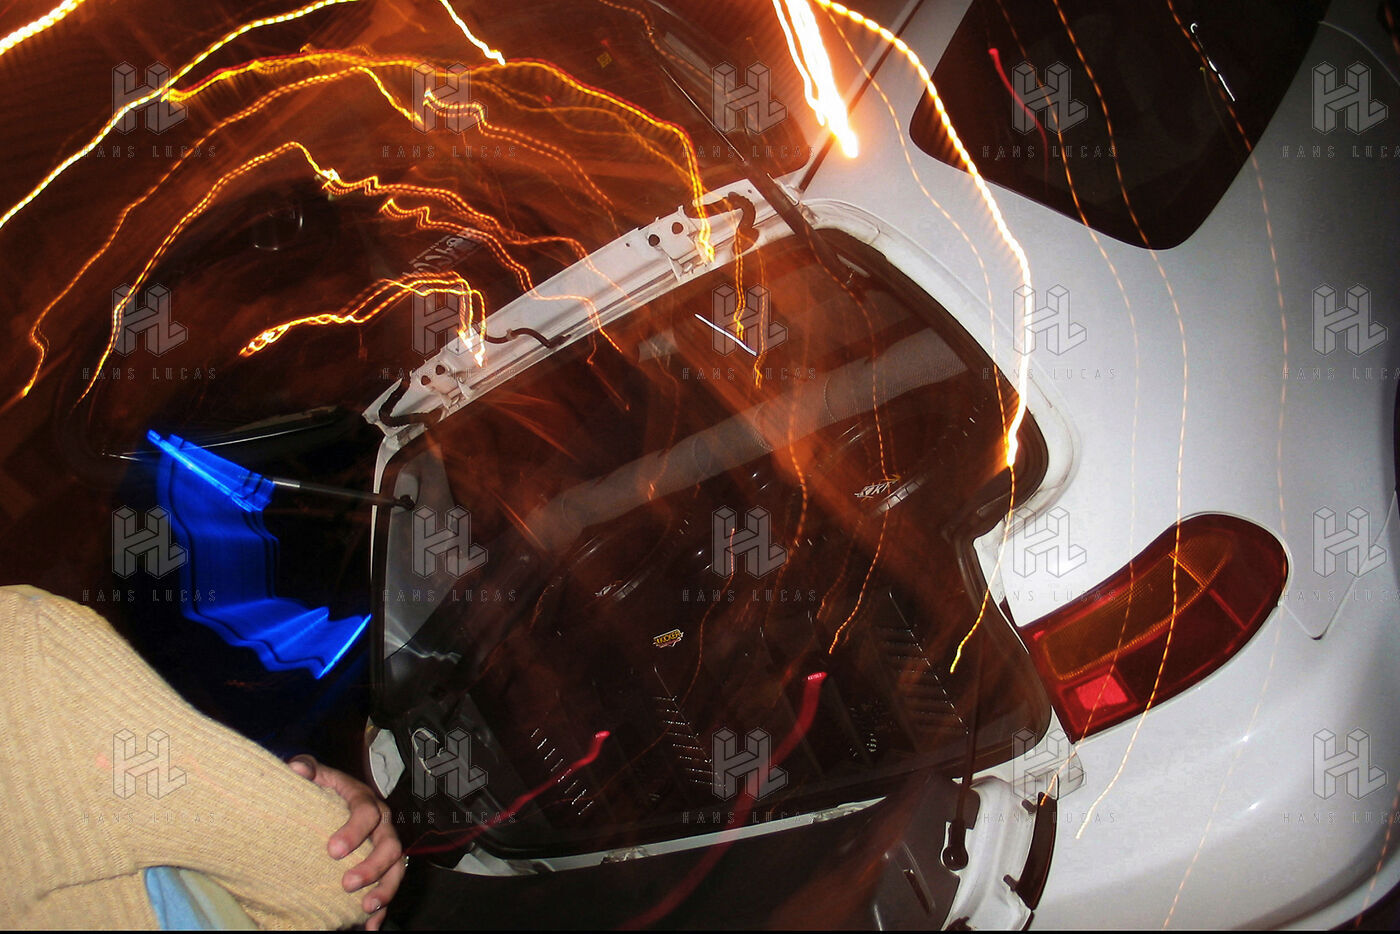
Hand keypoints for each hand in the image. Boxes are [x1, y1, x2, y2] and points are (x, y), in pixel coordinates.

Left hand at [288, 754, 404, 929]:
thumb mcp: (315, 773)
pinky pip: (390, 887)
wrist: (335, 798)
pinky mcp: (383, 866)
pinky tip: (368, 927)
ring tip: (366, 908)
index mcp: (364, 799)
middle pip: (389, 844)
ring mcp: (386, 845)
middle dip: (372, 867)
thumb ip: (307, 767)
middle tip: (347, 884)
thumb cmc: (322, 787)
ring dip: (385, 890)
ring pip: (398, 868)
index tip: (332, 851)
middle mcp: (382, 823)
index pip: (367, 812)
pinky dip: (383, 909)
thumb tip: (297, 768)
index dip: (353, 831)